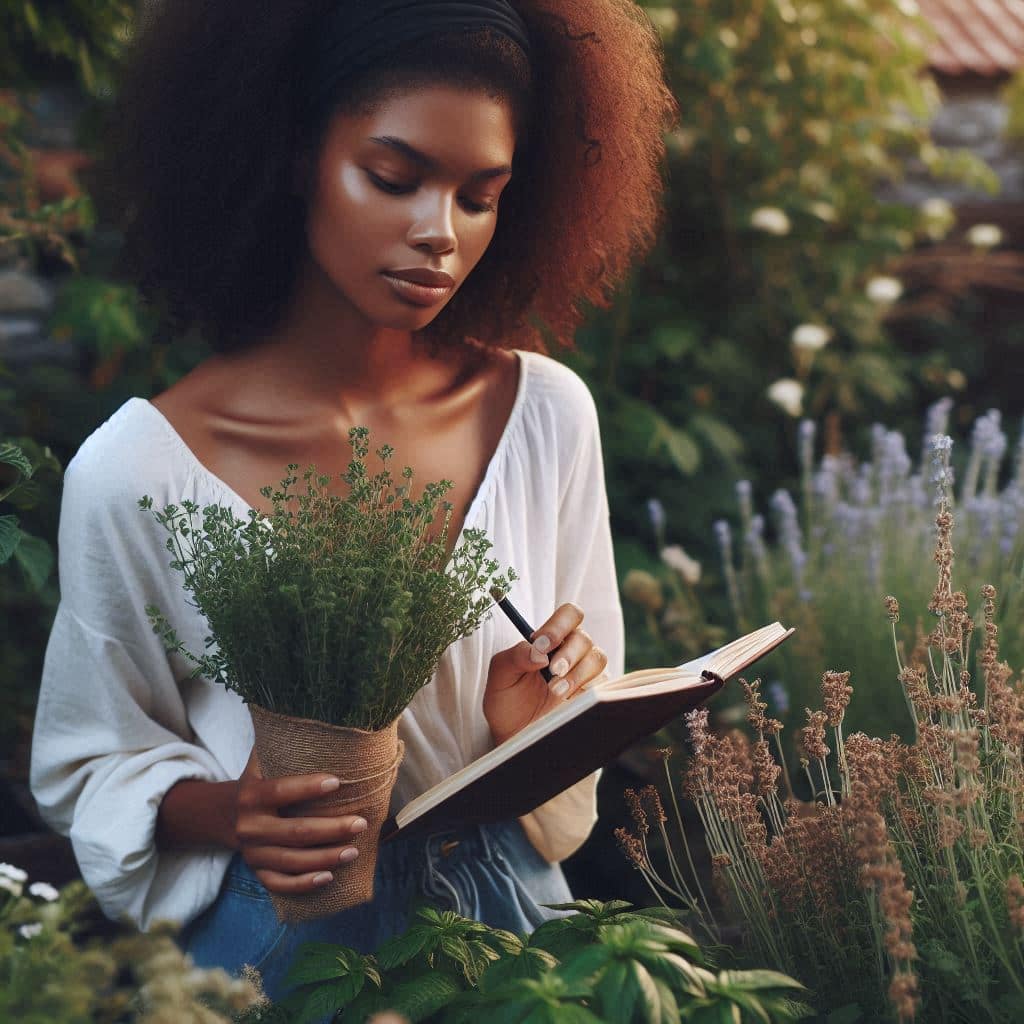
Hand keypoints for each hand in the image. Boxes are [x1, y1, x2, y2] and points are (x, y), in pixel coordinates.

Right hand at [231, 750, 368, 895]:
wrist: (223, 814)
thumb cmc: (257, 781)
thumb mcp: (260, 760)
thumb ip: (280, 742)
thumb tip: (311, 715)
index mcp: (252, 795)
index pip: (281, 791)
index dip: (308, 787)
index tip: (338, 782)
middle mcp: (249, 827)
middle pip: (295, 832)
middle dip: (331, 829)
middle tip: (361, 823)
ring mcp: (252, 853)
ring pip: (292, 861)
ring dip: (326, 858)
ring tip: (354, 850)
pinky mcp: (257, 871)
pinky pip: (280, 884)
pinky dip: (304, 884)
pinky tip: (329, 877)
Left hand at [483, 602, 608, 745]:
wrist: (516, 738)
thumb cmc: (507, 703)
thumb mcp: (500, 678)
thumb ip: (513, 657)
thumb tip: (538, 651)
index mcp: (551, 640)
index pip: (568, 615)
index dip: (559, 625)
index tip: (542, 645)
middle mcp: (572, 652)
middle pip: (583, 637)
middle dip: (568, 653)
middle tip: (552, 670)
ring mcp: (586, 673)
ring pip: (597, 658)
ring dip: (577, 673)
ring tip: (555, 692)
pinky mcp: (595, 695)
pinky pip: (605, 686)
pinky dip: (588, 691)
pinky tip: (570, 703)